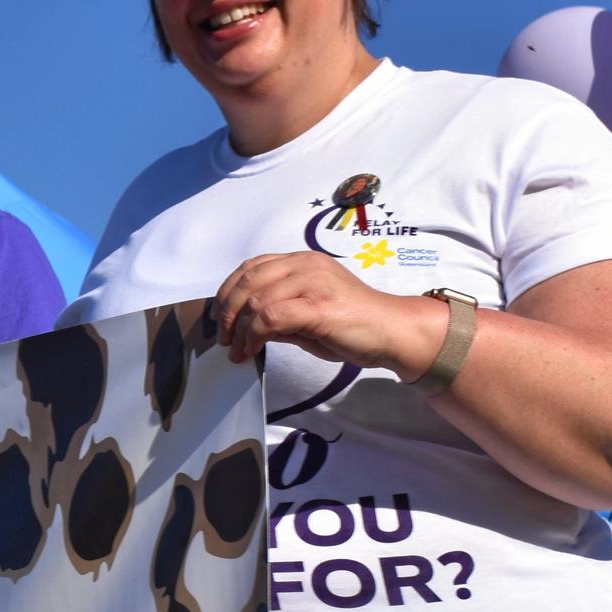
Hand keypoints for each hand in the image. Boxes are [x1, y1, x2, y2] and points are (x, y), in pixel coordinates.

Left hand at [209, 251, 412, 368]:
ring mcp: (312, 283)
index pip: (253, 266)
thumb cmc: (354, 327)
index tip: (221, 316)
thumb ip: (281, 315)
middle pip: (248, 281)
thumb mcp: (308, 316)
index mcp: (303, 261)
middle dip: (228, 311)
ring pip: (256, 299)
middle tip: (224, 338)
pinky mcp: (317, 306)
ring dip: (239, 329)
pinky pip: (270, 318)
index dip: (229, 290)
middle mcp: (305, 265)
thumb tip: (249, 327)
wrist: (391, 332)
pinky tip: (252, 351)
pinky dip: (254, 336)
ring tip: (236, 350)